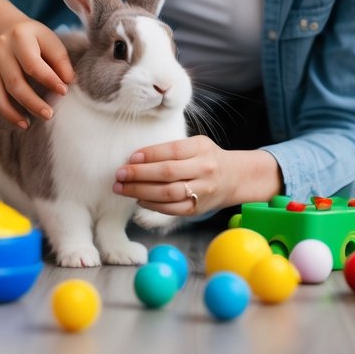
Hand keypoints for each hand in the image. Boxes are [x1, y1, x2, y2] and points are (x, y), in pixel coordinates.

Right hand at [0, 0, 74, 128]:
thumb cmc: (31, 35)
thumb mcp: (47, 38)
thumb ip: (59, 59)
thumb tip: (69, 81)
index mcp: (21, 35)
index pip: (33, 63)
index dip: (49, 79)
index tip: (64, 91)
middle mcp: (3, 49)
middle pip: (16, 80)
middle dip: (34, 101)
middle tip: (51, 114)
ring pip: (5, 91)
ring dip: (23, 108)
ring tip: (42, 118)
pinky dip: (8, 113)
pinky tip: (23, 123)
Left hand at [112, 137, 282, 215]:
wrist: (234, 177)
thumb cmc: (207, 157)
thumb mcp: (195, 144)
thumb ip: (171, 149)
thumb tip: (136, 159)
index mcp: (201, 148)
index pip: (172, 151)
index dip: (149, 154)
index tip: (130, 158)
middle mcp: (204, 169)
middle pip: (167, 173)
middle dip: (139, 174)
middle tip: (119, 174)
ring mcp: (202, 190)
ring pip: (168, 193)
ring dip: (141, 191)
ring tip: (122, 188)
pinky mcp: (197, 208)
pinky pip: (172, 209)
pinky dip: (152, 205)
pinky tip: (138, 200)